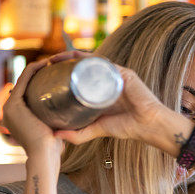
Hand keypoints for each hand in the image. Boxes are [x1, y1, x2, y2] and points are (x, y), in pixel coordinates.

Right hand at [2, 50, 90, 161]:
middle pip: (24, 84)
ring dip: (36, 67)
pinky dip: (34, 69)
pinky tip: (46, 63)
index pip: (26, 91)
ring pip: (24, 79)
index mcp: (15, 115)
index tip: (54, 72)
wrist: (44, 155)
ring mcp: (9, 106)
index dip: (39, 79)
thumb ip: (53, 121)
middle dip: (38, 72)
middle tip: (55, 64)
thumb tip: (65, 116)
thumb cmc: (52, 147)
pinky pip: (24, 80)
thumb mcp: (50, 130)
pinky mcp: (14, 104)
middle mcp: (9, 109)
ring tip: (52, 61)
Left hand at [53, 65, 168, 144]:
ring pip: (91, 61)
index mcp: (100, 90)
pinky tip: (75, 59)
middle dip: (64, 61)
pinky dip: (89, 60)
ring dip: (72, 57)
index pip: (79, 76)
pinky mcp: (123, 73)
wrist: (148, 125)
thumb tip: (55, 137)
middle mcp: (106, 79)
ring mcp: (115, 74)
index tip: (46, 72)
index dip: (63, 72)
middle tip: (47, 62)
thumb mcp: (97, 129)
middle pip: (82, 66)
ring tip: (56, 58)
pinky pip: (104, 63)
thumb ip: (78, 134)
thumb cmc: (127, 127)